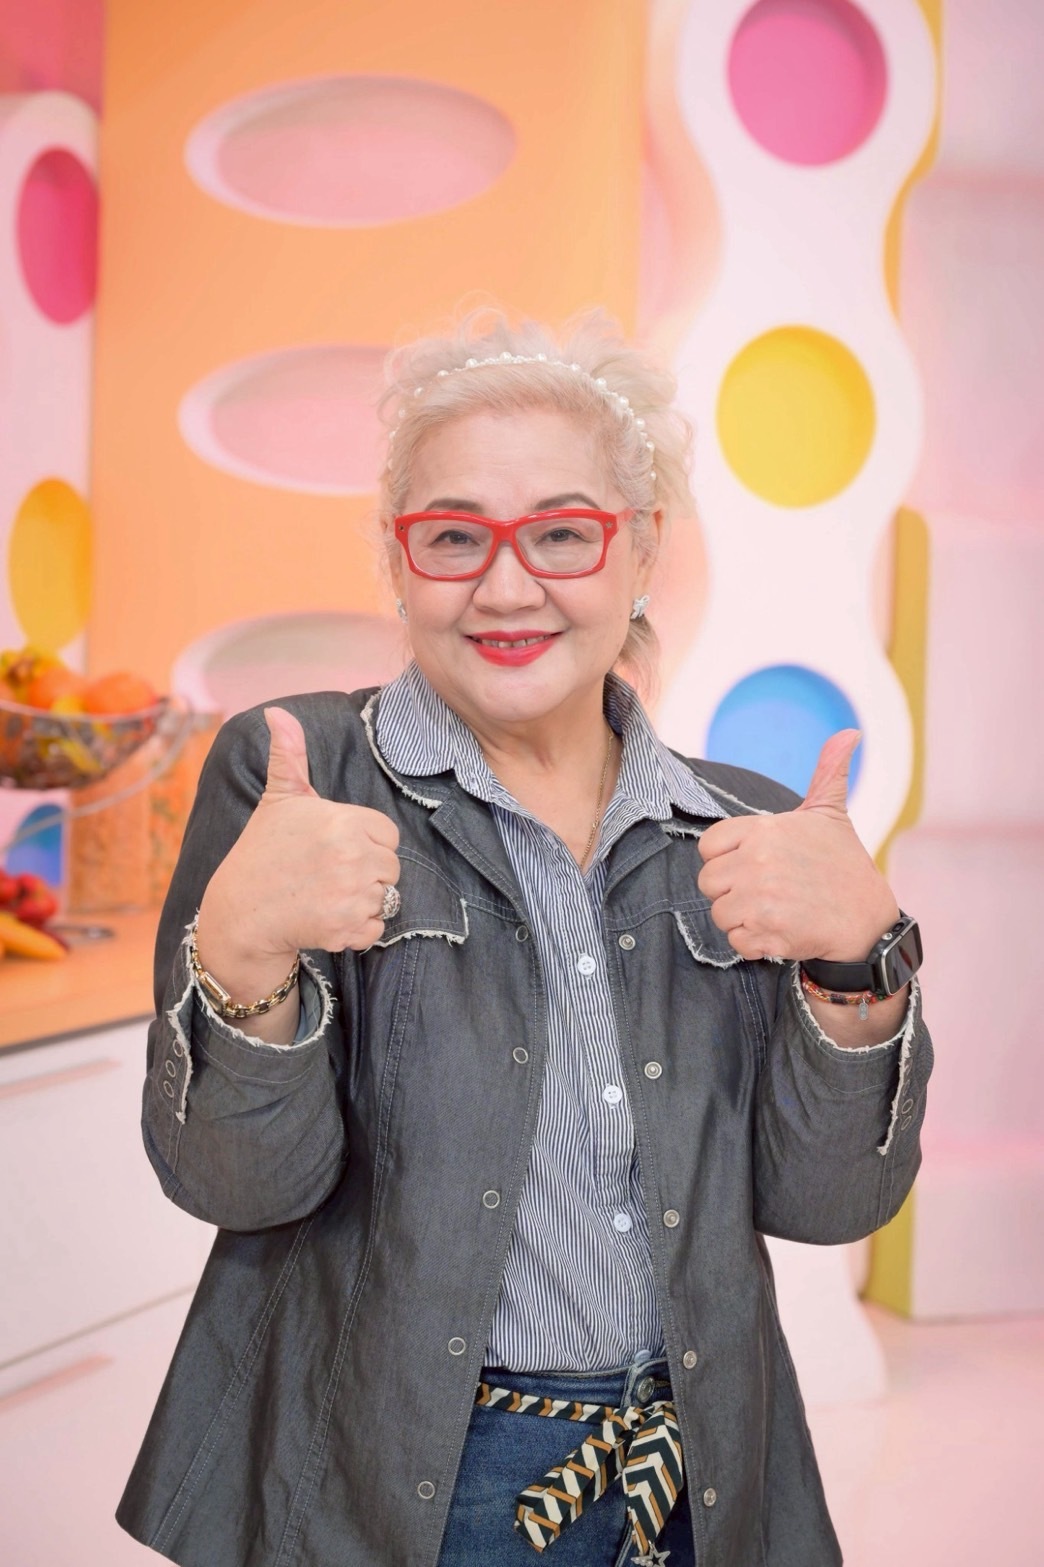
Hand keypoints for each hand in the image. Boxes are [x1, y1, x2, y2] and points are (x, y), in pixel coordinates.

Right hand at [197, 707, 400, 964]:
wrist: (240, 913)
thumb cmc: (262, 853)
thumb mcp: (278, 800)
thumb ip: (290, 755)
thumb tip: (276, 713)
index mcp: (344, 821)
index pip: (387, 834)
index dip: (365, 842)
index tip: (334, 848)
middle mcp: (353, 856)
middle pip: (391, 867)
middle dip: (366, 872)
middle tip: (327, 874)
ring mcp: (352, 895)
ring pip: (386, 897)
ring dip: (362, 900)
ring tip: (326, 895)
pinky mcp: (349, 929)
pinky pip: (377, 927)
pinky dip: (358, 929)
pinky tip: (328, 917)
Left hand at [696, 730, 899, 962]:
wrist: (868, 920)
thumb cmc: (844, 865)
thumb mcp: (831, 814)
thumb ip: (827, 772)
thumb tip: (850, 733)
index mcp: (764, 831)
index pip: (708, 846)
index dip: (725, 858)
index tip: (752, 863)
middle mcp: (758, 863)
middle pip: (708, 882)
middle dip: (732, 891)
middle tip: (765, 891)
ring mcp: (761, 900)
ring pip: (719, 913)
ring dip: (742, 918)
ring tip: (774, 910)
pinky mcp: (768, 933)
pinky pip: (735, 941)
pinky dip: (753, 942)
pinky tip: (778, 930)